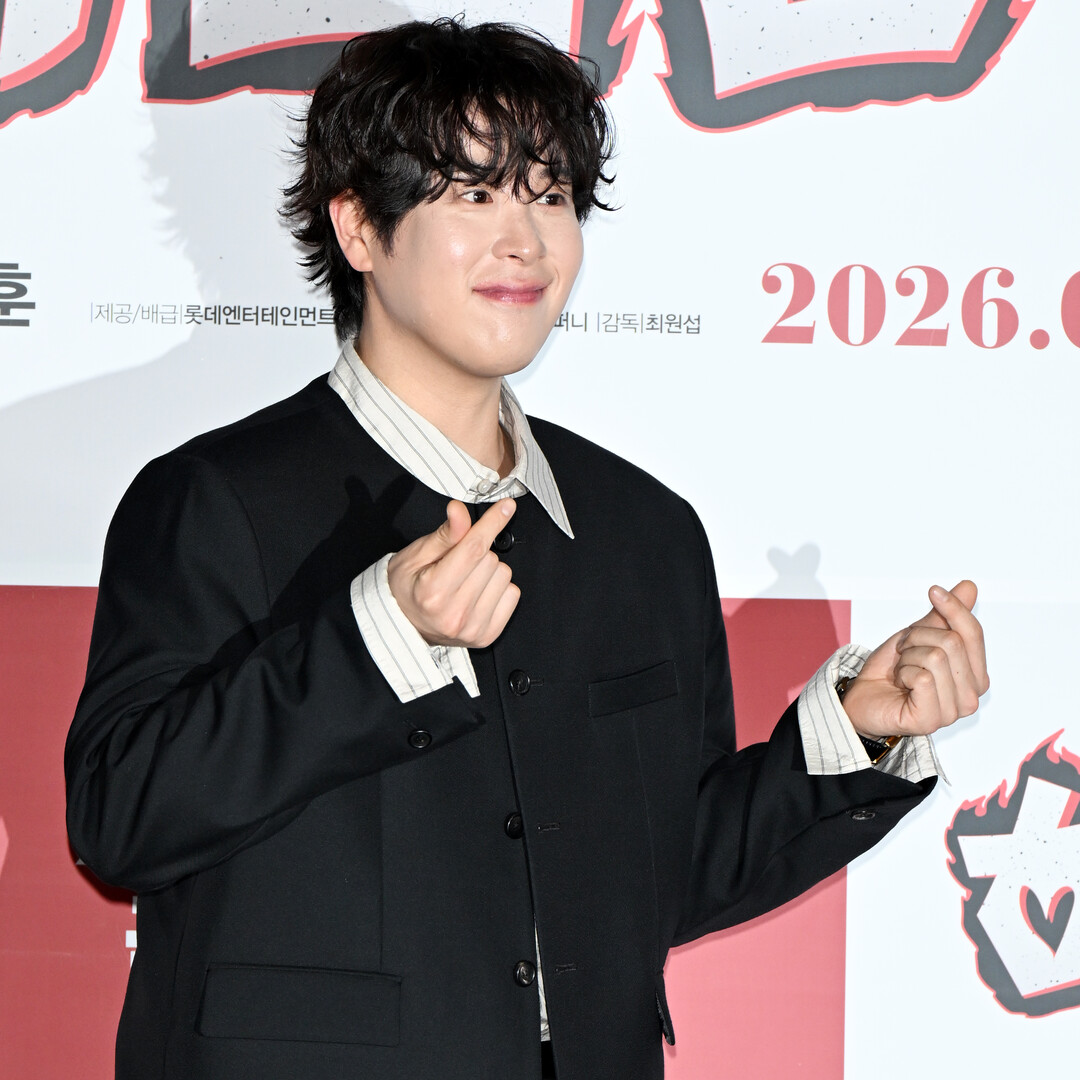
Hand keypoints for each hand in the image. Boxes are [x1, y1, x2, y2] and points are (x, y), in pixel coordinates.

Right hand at [388, 499, 519, 647]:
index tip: (506, 507)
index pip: (473, 549)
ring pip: (504, 576)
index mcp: (433, 592)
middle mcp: (455, 614)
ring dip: (489, 571)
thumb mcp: (416, 555)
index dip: (492, 523)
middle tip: (458, 562)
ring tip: (466, 580)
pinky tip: (478, 593)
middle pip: (490, 560)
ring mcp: (473, 628)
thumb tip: (459, 511)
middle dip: (478, 552)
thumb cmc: (406, 588)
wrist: (402, 623)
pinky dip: (499, 588)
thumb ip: (444, 534)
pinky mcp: (487, 636)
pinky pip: (513, 595)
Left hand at [840, 580, 988, 739]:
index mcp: (975, 675)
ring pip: (936, 657)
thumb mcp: (918, 635)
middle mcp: (970, 696)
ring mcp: (953, 712)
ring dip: (907, 657)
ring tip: (901, 671)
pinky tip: (900, 685)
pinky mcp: (931, 720)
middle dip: (917, 637)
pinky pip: (922, 678)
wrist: (861, 697)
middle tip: (903, 652)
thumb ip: (945, 615)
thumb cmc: (892, 671)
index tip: (933, 591)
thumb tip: (969, 587)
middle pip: (952, 641)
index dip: (954, 608)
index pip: (973, 633)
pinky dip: (903, 673)